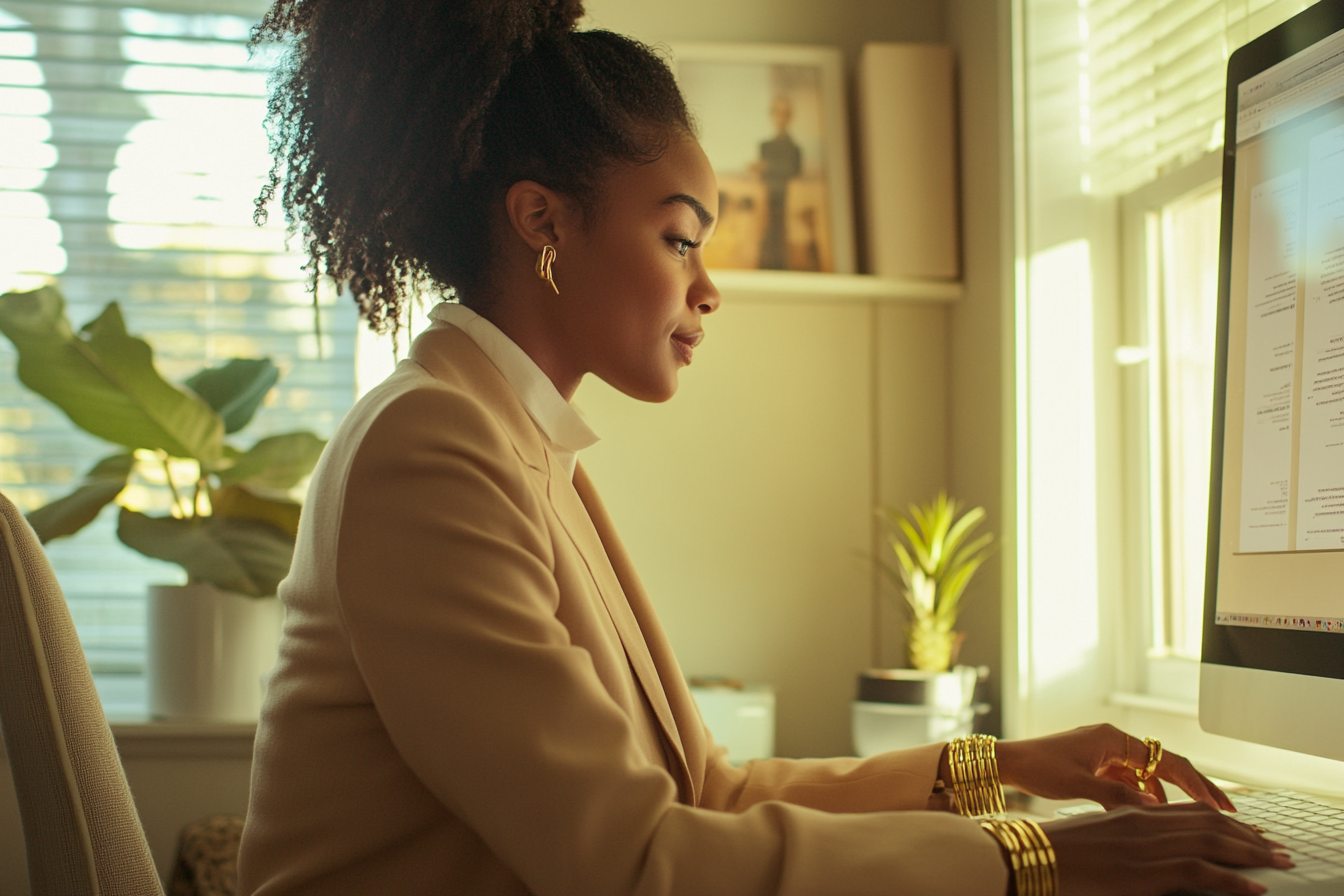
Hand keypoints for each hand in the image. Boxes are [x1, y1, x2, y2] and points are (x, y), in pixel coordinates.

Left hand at [993, 724, 1235, 809]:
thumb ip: (1116, 796)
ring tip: (1189, 818)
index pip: (1167, 761)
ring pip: (1148, 775)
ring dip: (1167, 795)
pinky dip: (1142, 796)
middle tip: (1224, 811)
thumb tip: (1151, 809)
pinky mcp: (1097, 765)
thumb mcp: (1079, 784)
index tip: (1220, 805)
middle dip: (1194, 788)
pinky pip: (1129, 781)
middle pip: (1164, 765)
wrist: (1009, 762)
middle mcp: (1113, 742)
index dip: (1197, 784)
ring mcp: (1106, 753)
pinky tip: (1149, 813)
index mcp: (1112, 738)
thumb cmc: (1038, 767)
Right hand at [1040, 802, 1289, 895]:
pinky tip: (1255, 887)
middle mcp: (1143, 821)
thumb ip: (1119, 837)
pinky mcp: (1145, 870)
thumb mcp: (1090, 837)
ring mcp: (1145, 844)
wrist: (1027, 856)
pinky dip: (1234, 880)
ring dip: (1253, 853)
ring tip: (1279, 863)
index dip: (1223, 818)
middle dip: (1248, 835)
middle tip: (1277, 848)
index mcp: (1130, 813)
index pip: (1188, 810)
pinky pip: (1202, 870)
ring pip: (1213, 841)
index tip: (1248, 830)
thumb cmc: (1049, 851)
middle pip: (1208, 821)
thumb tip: (1137, 851)